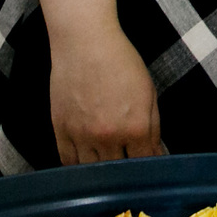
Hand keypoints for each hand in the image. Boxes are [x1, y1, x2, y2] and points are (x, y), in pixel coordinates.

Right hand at [49, 27, 163, 163]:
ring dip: (101, 173)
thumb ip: (154, 128)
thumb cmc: (120, 61)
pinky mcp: (61, 130)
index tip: (146, 170)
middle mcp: (108, 136)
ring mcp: (82, 135)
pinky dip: (77, 167)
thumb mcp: (148, 92)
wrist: (86, 42)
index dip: (147, 170)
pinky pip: (68, 161)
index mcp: (135, 128)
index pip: (144, 164)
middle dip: (125, 172)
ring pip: (92, 171)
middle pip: (118, 172)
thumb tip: (156, 155)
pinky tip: (85, 163)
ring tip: (106, 168)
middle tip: (126, 168)